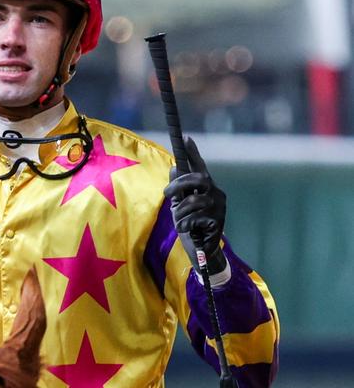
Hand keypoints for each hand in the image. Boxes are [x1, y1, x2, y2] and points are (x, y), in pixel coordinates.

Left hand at [163, 136, 226, 274]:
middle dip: (179, 184)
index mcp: (206, 187)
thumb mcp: (179, 205)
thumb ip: (178, 188)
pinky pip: (195, 217)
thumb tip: (175, 167)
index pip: (200, 167)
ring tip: (180, 221)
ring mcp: (219, 206)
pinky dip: (185, 224)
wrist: (201, 249)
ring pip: (194, 201)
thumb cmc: (190, 224)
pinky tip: (187, 229)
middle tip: (167, 193)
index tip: (185, 137)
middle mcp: (216, 193)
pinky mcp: (219, 221)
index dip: (193, 153)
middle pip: (199, 179)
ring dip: (181, 212)